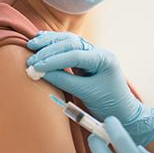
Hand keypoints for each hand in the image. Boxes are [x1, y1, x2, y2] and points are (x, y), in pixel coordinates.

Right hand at [27, 31, 153, 145]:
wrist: (122, 111)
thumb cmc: (109, 103)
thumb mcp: (86, 93)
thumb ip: (64, 81)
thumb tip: (40, 72)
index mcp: (104, 58)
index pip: (75, 54)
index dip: (53, 60)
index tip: (35, 66)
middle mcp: (99, 52)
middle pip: (71, 43)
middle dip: (49, 50)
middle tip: (31, 59)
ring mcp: (93, 53)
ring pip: (69, 41)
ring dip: (50, 43)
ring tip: (32, 45)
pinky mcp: (86, 59)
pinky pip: (69, 48)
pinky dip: (55, 45)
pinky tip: (42, 41)